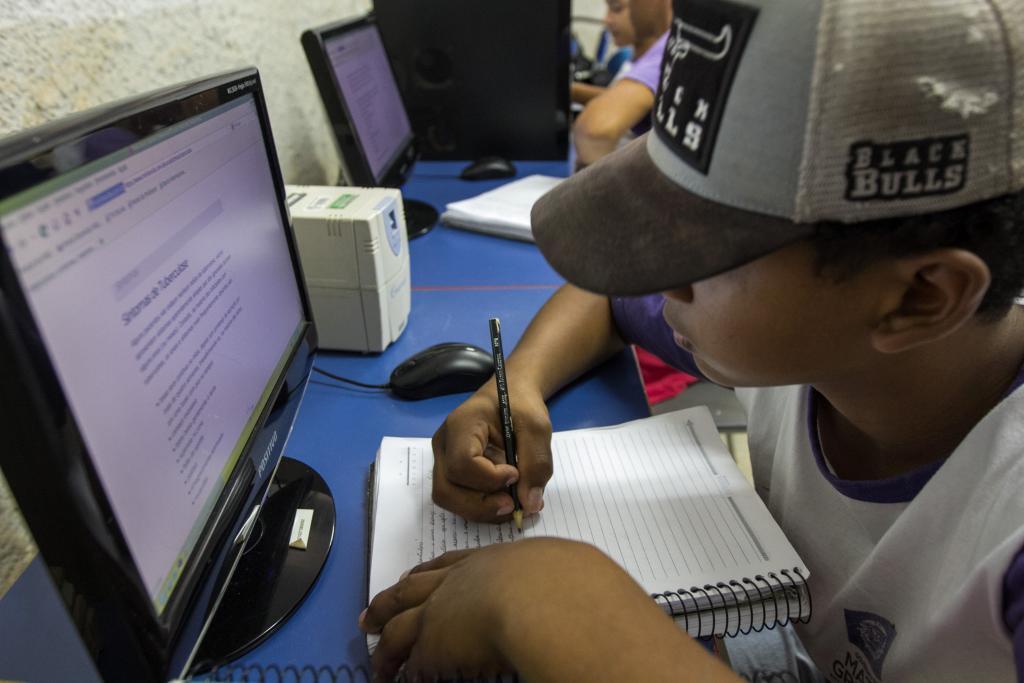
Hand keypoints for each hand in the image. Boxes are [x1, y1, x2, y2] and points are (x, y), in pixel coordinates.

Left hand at [361, 539, 733, 681]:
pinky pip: (407, 661)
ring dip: (384, 640)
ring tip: (373, 651)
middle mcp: (461, 581)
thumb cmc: (570, 584)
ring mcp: (442, 611)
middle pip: (415, 587)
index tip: (416, 577)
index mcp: (493, 560)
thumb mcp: (566, 570)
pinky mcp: (433, 646)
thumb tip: (581, 586)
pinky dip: (397, 669)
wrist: (547, 601)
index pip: (452, 564)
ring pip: (399, 624)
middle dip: (393, 598)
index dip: (432, 573)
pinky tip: (393, 679)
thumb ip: (558, 577)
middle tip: (373, 611)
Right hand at [430, 384, 552, 522]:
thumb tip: (529, 504)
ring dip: (483, 510)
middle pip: (446, 489)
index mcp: (461, 424)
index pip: (462, 463)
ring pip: (449, 498)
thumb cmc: (520, 404)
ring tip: (513, 505)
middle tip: (513, 506)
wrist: (509, 394)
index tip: (516, 473)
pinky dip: (482, 506)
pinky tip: (505, 500)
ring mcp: (444, 459)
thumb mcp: (537, 427)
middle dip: (481, 505)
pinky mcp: (451, 470)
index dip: (490, 478)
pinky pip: (458, 497)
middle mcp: (444, 444)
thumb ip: (536, 463)